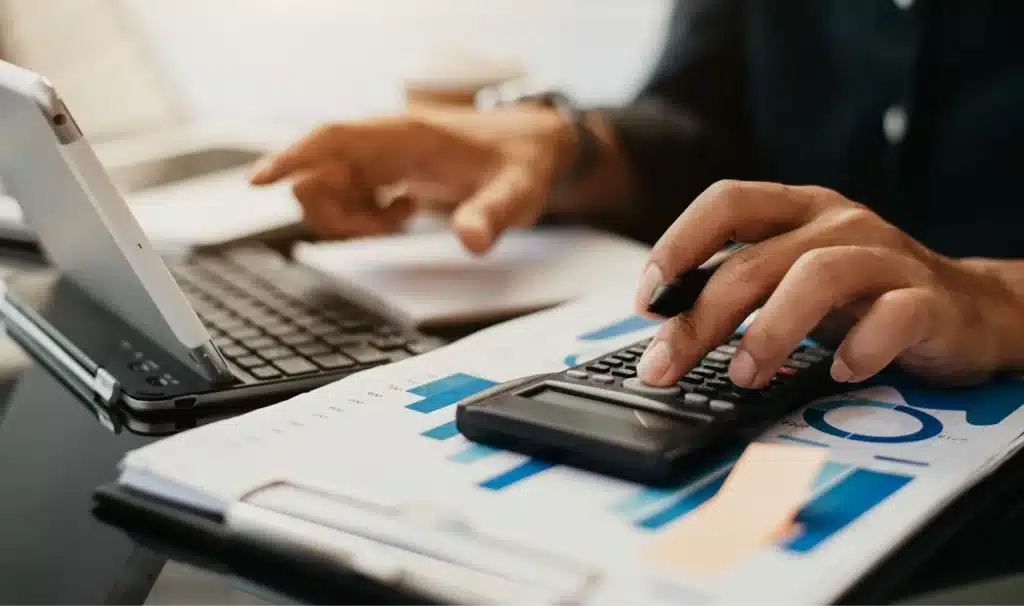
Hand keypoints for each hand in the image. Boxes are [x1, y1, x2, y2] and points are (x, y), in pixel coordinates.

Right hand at [249, 105, 576, 253]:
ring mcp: (382, 155)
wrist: (533, 145)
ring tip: (400, 222)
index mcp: (406, 136)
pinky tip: (403, 215)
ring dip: (351, 218)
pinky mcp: (385, 169)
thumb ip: (494, 215)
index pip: (334, 139)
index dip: (292, 157)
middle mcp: (385, 141)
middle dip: (336, 213)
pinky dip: (365, 216)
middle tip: (385, 231)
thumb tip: (472, 241)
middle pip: (321, 172)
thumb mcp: (517, 192)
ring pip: (331, 189)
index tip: (259, 181)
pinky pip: (350, 196)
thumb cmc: (522, 161)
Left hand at [634, 180, 1021, 388]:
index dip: (677, 244)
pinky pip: (892, 317)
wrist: (973, 309)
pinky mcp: (929, 300)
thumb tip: (664, 332)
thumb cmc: (862, 296)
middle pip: (754, 262)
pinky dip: (860, 347)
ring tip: (745, 376)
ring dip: (770, 332)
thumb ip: (739, 288)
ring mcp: (886, 257)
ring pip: (817, 279)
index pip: (727, 202)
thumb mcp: (793, 278)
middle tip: (666, 366)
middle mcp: (839, 223)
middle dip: (700, 319)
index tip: (647, 298)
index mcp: (797, 210)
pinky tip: (839, 372)